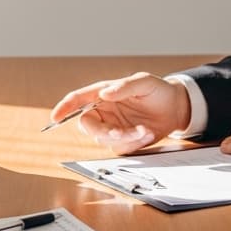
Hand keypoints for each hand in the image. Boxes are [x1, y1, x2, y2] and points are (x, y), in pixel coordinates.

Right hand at [50, 72, 190, 153]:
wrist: (176, 108)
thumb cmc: (157, 91)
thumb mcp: (144, 82)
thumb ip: (124, 86)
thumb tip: (105, 93)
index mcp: (103, 93)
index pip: (78, 99)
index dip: (64, 107)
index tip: (55, 117)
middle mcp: (104, 111)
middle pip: (87, 125)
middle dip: (103, 131)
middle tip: (120, 132)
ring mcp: (112, 127)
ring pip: (105, 139)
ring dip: (124, 138)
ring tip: (144, 130)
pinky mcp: (122, 140)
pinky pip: (120, 148)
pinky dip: (134, 143)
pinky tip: (147, 134)